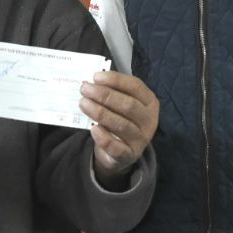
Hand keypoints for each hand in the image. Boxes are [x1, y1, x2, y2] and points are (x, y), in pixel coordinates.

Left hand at [79, 72, 158, 186]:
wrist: (120, 153)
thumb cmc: (120, 120)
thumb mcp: (121, 105)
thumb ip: (111, 93)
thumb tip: (90, 83)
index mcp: (149, 102)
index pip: (135, 86)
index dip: (116, 80)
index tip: (96, 77)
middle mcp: (149, 120)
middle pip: (128, 105)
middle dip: (104, 95)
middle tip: (85, 90)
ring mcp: (141, 139)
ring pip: (122, 124)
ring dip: (100, 112)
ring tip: (83, 104)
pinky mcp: (129, 155)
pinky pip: (116, 147)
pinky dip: (104, 138)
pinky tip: (93, 129)